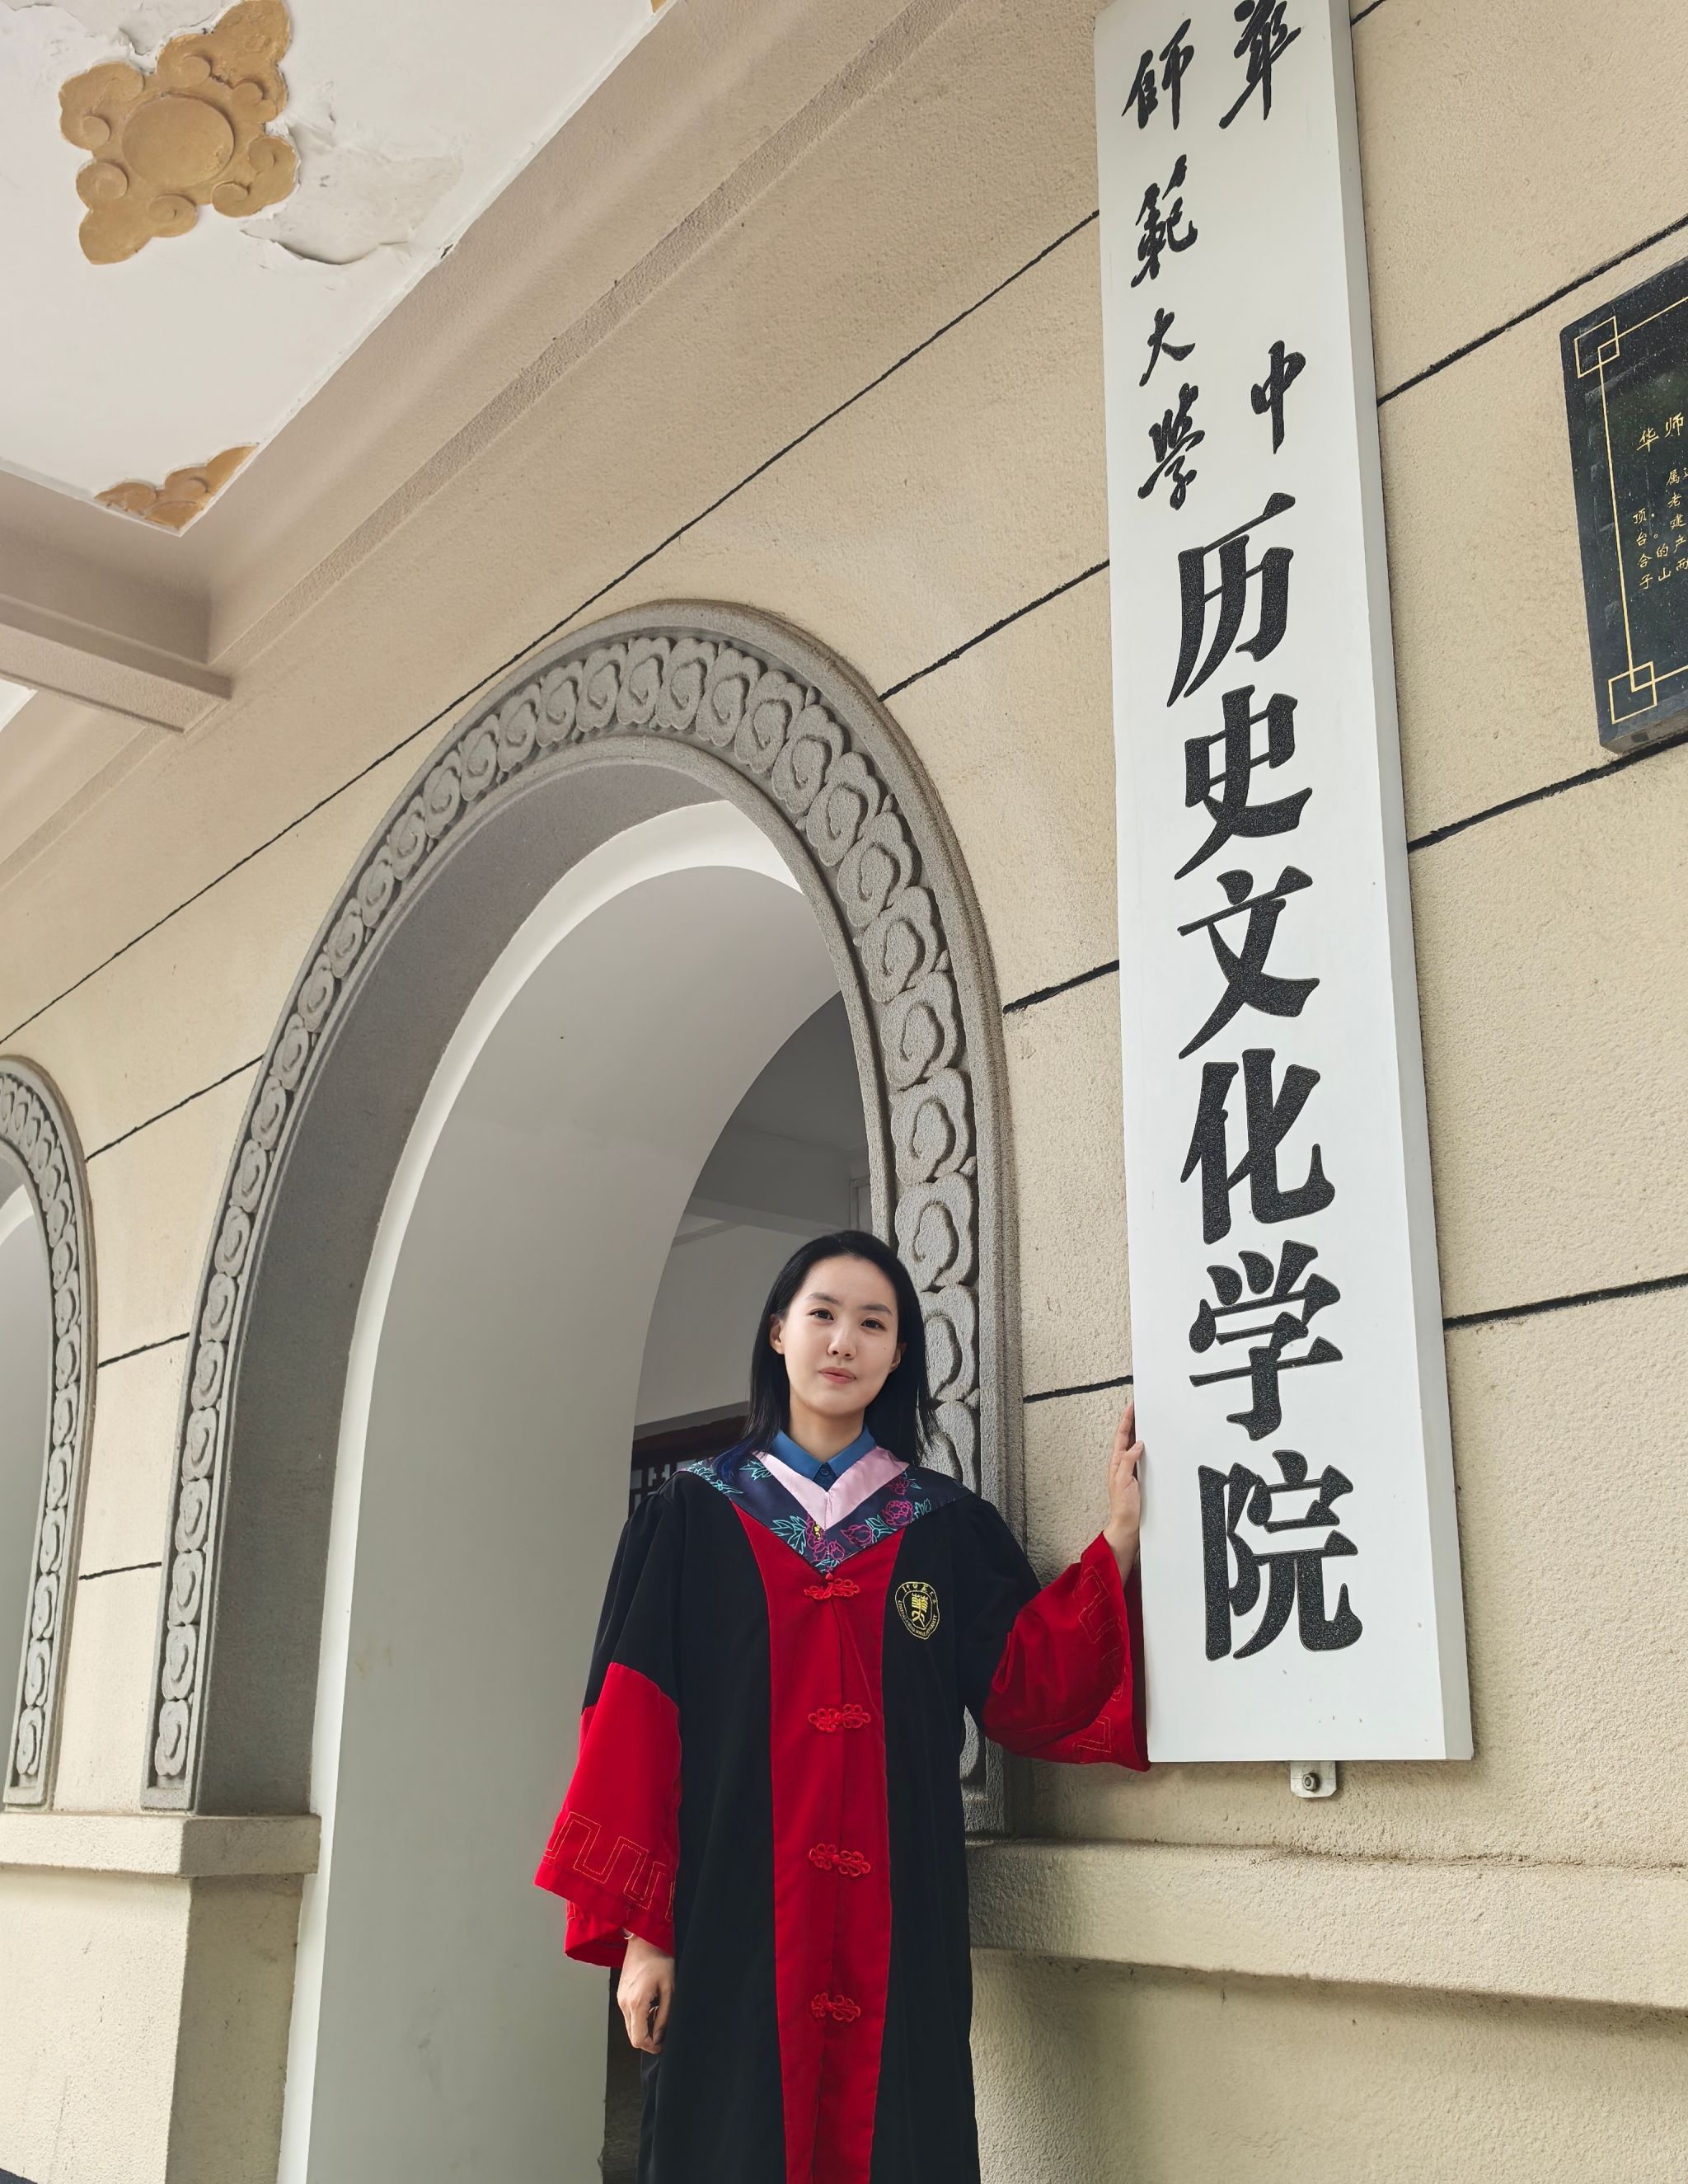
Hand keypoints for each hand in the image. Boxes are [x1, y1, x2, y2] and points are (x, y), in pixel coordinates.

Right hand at [617, 1935, 674, 2054]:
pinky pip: (628, 2015)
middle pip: (633, 2036)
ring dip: (644, 2027)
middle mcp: (624, 2003)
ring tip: (658, 2010)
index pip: (639, 2039)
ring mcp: (620, 1999)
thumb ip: (664, 2015)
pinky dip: (639, 2017)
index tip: (662, 2044)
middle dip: (648, 2038)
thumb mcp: (669, 1989)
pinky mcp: (620, 1995)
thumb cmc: (659, 1961)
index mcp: (637, 2002)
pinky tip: (651, 2004)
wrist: (644, 1941)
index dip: (651, 2047)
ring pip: (630, 2026)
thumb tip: (660, 2036)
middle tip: (662, 2027)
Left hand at [1103, 1399, 1142, 1576]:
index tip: (1132, 1406)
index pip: (1121, 1435)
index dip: (1127, 1420)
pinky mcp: (1139, 1478)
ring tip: (1145, 1420)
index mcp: (1116, 1462)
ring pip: (1135, 1447)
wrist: (1127, 1526)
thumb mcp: (1123, 1481)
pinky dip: (1147, 1448)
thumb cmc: (1123, 1507)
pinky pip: (1143, 1458)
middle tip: (1139, 1407)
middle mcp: (1123, 1464)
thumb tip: (1136, 1444)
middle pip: (1128, 1437)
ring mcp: (1131, 1471)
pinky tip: (1152, 1446)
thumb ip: (1128, 1461)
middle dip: (1133, 1421)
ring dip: (1139, 1433)